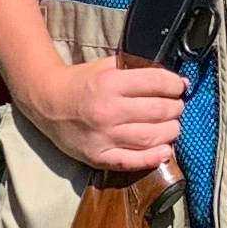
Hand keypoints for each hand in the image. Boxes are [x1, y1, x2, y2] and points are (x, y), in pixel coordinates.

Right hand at [33, 53, 186, 179]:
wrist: (47, 103)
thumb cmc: (80, 82)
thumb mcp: (106, 66)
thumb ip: (136, 70)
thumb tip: (173, 80)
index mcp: (110, 83)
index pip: (156, 84)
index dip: (175, 84)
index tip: (180, 86)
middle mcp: (108, 111)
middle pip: (158, 111)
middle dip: (175, 108)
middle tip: (177, 106)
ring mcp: (103, 137)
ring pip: (150, 137)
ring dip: (170, 131)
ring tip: (172, 126)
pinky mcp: (98, 157)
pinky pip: (132, 161)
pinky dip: (153, 158)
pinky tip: (165, 151)